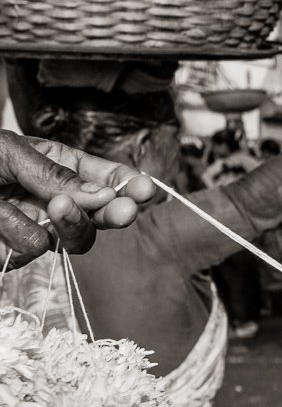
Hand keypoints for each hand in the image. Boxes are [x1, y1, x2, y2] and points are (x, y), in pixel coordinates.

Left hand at [0, 132, 156, 266]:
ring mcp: (40, 228)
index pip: (104, 177)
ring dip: (68, 223)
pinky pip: (33, 248)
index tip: (144, 189)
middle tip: (126, 211)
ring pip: (77, 238)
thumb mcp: (11, 154)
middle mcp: (57, 200)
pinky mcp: (17, 252)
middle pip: (102, 214)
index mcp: (58, 167)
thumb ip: (54, 174)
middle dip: (116, 212)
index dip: (127, 183)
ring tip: (55, 208)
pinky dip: (16, 232)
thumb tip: (102, 194)